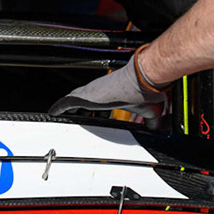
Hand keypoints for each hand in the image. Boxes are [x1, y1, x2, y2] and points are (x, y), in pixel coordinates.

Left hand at [49, 58, 165, 125]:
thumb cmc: (145, 93)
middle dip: (82, 110)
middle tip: (79, 120)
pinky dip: (59, 107)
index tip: (97, 118)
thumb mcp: (150, 112)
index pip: (102, 104)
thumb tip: (160, 133)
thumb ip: (152, 123)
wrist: (142, 81)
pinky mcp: (85, 96)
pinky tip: (53, 112)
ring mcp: (91, 93)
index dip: (99, 112)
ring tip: (62, 116)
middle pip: (85, 101)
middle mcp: (101, 92)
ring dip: (67, 107)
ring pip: (73, 99)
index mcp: (114, 95)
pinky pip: (66, 102)